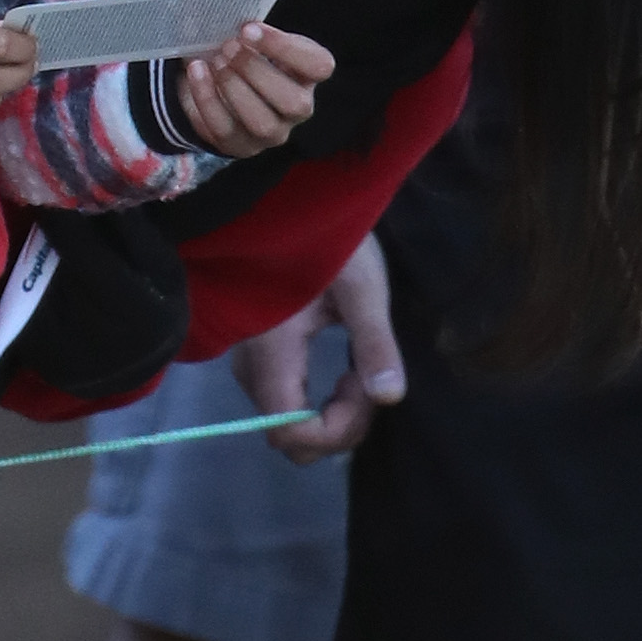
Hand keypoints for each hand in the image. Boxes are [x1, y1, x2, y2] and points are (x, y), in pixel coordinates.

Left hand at [171, 21, 333, 156]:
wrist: (211, 83)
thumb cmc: (237, 50)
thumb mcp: (238, 27)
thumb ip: (235, 5)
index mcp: (308, 73)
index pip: (319, 66)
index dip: (287, 48)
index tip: (250, 27)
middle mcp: (298, 106)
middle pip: (294, 101)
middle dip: (257, 70)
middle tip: (227, 45)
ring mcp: (273, 132)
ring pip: (263, 122)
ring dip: (234, 88)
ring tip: (214, 59)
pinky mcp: (242, 146)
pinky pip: (226, 130)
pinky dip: (207, 99)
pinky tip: (196, 72)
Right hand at [229, 232, 407, 468]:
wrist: (292, 203)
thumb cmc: (329, 238)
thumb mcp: (362, 286)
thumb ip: (374, 343)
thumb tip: (390, 397)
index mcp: (272, 351)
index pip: (290, 431)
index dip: (336, 429)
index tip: (366, 387)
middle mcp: (251, 367)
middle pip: (287, 436)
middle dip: (337, 427)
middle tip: (368, 383)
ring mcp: (251, 362)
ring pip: (285, 422)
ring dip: (330, 415)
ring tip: (359, 372)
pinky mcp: (260, 356)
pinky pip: (285, 401)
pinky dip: (318, 401)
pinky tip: (342, 370)